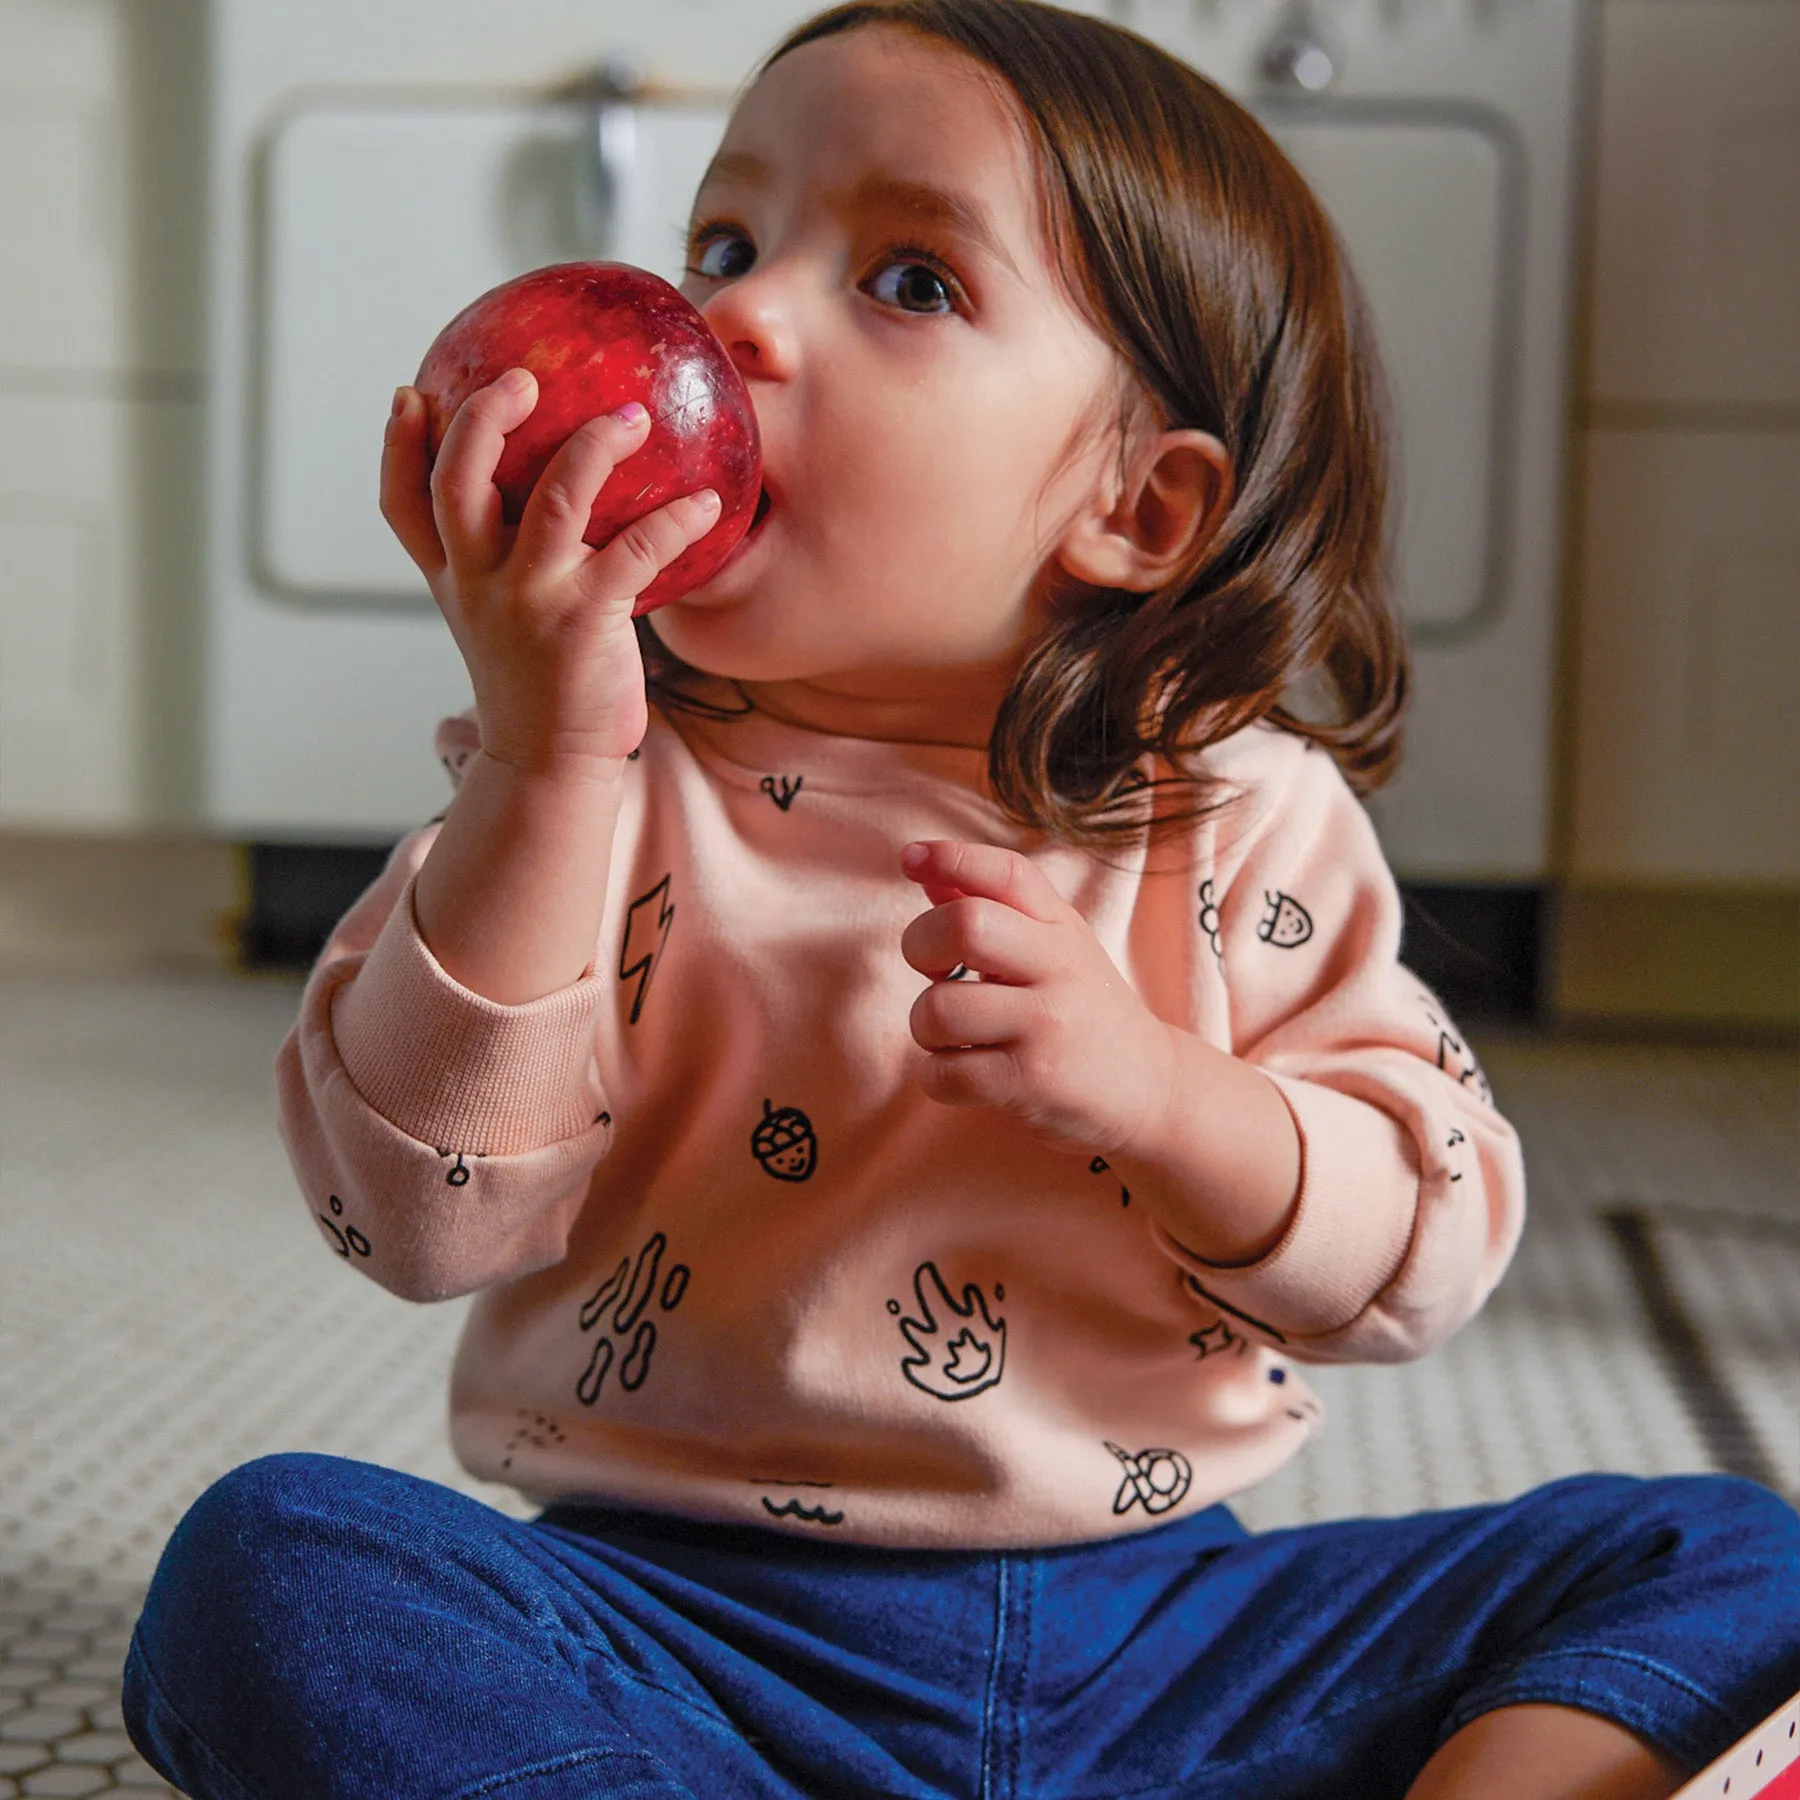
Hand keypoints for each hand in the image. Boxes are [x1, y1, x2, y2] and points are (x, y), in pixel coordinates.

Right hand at [380, 371, 722, 774]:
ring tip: (632, 417)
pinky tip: (708, 503)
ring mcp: (530, 600)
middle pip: (459, 480)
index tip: (407, 394)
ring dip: (594, 447)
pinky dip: (675, 520)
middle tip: (522, 378)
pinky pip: (635, 551)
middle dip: (484, 419)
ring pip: (553, 499)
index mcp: (452, 580)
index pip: (402, 504)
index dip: (397, 446)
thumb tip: (546, 502)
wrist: (548, 766)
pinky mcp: (586, 622)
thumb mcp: (497, 624)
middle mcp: (480, 582)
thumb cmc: (538, 686)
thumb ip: (503, 566)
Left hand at [899, 840, 1177, 1153]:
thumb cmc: (1082, 1009)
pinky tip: (967, 1072)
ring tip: (956, 1036)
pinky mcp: (1031, 1082)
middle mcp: (1059, 966)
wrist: (1151, 1087)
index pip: (1007, 872)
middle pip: (964, 926)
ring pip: (938, 1010)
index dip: (951, 857)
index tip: (910, 859)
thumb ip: (989, 907)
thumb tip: (922, 868)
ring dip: (926, 1027)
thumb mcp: (1051, 947)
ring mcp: (1047, 1025)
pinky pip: (943, 1073)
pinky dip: (937, 1077)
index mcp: (1061, 926)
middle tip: (933, 971)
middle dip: (920, 944)